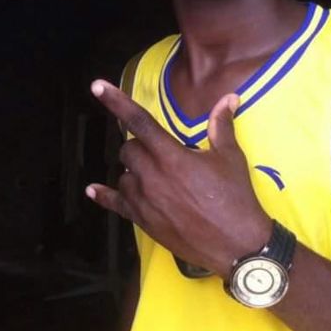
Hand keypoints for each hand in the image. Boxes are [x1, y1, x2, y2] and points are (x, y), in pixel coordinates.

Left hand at [86, 81, 271, 277]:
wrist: (237, 244)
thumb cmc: (236, 199)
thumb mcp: (230, 158)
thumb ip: (222, 125)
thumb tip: (229, 98)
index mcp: (172, 156)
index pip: (139, 122)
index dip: (117, 102)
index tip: (97, 86)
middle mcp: (152, 176)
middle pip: (129, 149)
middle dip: (141, 146)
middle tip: (163, 153)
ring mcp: (145, 200)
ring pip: (124, 175)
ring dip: (134, 171)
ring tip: (157, 177)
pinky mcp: (144, 220)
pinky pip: (116, 203)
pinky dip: (105, 195)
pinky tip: (93, 190)